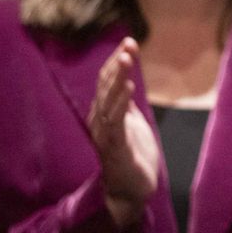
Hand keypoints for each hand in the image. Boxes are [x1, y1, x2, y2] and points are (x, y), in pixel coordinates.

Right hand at [87, 38, 159, 229]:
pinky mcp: (113, 147)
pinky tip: (128, 88)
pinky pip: (115, 121)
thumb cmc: (132, 156)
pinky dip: (121, 103)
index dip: (117, 61)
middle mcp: (99, 120)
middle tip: (128, 43)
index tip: (129, 42)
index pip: (107, 81)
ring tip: (127, 59)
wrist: (130, 191)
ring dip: (118, 78)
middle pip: (105, 86)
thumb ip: (125, 104)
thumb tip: (125, 81)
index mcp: (104, 113)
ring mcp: (104, 134)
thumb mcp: (131, 123)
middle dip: (117, 63)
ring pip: (108, 101)